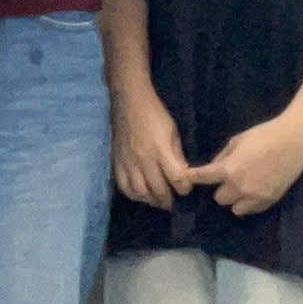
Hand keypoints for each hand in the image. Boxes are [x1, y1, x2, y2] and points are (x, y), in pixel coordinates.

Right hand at [112, 86, 193, 206]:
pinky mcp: (117, 162)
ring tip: (157, 200)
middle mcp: (144, 160)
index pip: (176, 179)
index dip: (184, 188)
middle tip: (172, 202)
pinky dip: (133, 195)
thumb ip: (177, 155)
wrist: (129, 101)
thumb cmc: (155, 114)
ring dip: (151, 201)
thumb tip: (181, 175)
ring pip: (140, 193)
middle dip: (168, 200)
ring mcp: (129, 162)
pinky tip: (140, 194)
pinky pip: (123, 186)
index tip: (185, 189)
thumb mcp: (173, 132)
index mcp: (161, 150)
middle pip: (158, 190)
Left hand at [186, 118, 302, 216]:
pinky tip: (254, 190)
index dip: (193, 178)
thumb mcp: (237, 140)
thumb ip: (223, 156)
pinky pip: (251, 210)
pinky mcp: (269, 201)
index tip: (186, 179)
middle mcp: (239, 187)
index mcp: (229, 169)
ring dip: (234, 199)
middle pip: (219, 199)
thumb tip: (214, 167)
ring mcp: (255, 196)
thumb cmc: (263, 135)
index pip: (204, 178)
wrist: (294, 140)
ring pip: (235, 209)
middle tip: (228, 178)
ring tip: (241, 187)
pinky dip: (249, 203)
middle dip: (221, 189)